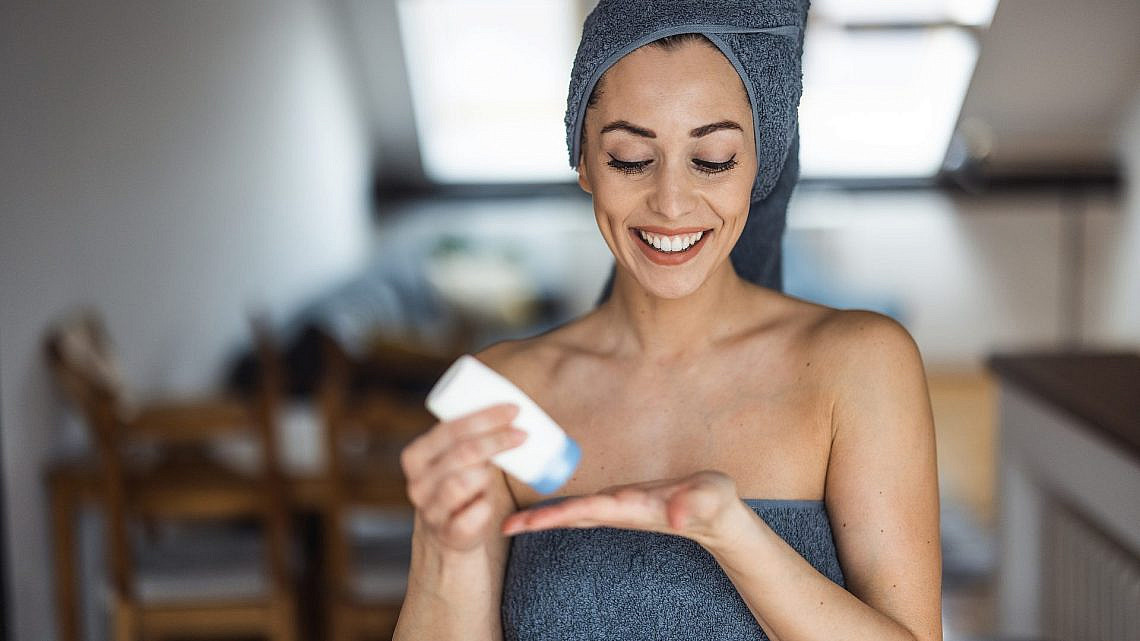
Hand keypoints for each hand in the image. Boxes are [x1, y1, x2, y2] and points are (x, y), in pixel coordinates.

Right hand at [400, 402, 526, 551]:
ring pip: (461, 483)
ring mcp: (431, 510)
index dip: (483, 417)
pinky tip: (488, 504)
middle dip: (496, 440)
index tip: (514, 410)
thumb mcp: (455, 458)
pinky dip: (483, 509)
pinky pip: (469, 518)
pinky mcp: (448, 534)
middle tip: (522, 434)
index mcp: (416, 456)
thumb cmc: (462, 484)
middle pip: (460, 453)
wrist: (452, 533)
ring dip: (486, 473)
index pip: (449, 429)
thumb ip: (469, 435)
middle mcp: (417, 483)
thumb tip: (513, 408)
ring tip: (500, 469)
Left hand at [499, 470, 751, 550]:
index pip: (590, 509)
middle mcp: (621, 511)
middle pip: (573, 517)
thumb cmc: (714, 504)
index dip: (559, 514)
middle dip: (540, 522)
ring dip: (544, 518)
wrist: (719, 517)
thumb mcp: (711, 499)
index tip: (530, 522)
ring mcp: (619, 510)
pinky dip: (559, 510)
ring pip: (574, 514)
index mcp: (634, 507)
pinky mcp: (621, 506)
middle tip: (504, 527)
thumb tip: (679, 517)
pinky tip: (541, 513)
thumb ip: (696, 505)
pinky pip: (583, 509)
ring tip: (511, 523)